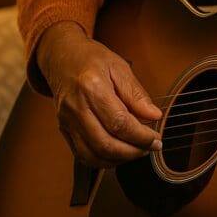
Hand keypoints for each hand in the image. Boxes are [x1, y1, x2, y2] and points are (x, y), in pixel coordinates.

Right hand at [37, 21, 162, 167]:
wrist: (61, 56)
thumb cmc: (90, 58)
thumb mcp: (119, 67)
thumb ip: (136, 94)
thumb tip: (154, 116)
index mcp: (92, 87)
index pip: (119, 123)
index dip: (141, 137)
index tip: (155, 140)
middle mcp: (76, 108)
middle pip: (105, 144)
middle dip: (132, 152)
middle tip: (150, 148)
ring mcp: (67, 121)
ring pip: (92, 155)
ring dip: (118, 160)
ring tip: (137, 151)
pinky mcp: (64, 129)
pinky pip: (82, 155)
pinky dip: (103, 160)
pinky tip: (118, 153)